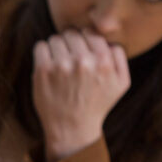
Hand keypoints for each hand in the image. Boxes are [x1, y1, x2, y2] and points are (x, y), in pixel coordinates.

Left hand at [32, 29, 129, 161]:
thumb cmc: (96, 105)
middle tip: (69, 59)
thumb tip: (108, 39)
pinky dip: (43, 52)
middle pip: (72, 33)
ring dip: (57, 48)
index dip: (86, 40)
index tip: (82, 51)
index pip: (91, 33)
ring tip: (59, 64)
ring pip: (56, 38)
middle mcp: (82, 61)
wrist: (72, 128)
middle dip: (71, 44)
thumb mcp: (121, 84)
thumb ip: (120, 58)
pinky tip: (48, 66)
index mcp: (103, 61)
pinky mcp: (42, 71)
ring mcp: (61, 65)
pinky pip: (41, 46)